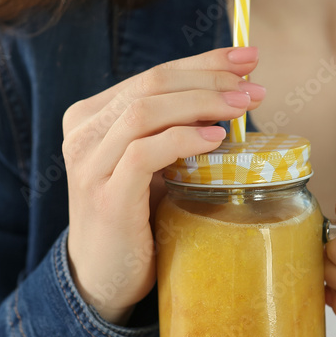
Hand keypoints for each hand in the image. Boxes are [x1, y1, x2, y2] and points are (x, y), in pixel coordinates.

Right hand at [62, 47, 264, 323]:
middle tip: (253, 85)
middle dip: (209, 78)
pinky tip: (215, 139)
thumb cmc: (135, 217)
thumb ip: (172, 129)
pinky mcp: (105, 196)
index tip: (247, 58)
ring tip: (243, 107)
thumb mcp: (149, 164)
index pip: (153, 75)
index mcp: (90, 117)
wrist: (104, 278)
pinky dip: (183, 139)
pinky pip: (144, 153)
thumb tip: (232, 95)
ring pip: (146, 111)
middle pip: (151, 84)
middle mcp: (82, 133)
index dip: (203, 62)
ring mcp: (88, 165)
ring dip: (202, 103)